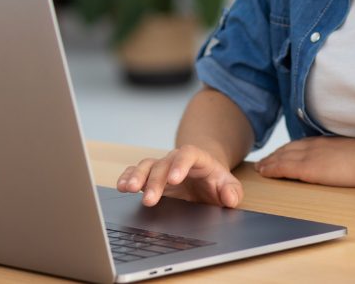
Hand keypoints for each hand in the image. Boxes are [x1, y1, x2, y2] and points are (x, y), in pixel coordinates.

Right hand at [117, 144, 243, 207]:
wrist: (204, 177)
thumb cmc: (215, 181)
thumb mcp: (229, 185)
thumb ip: (232, 191)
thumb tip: (230, 198)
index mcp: (197, 158)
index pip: (188, 155)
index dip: (180, 165)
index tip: (174, 179)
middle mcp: (175, 160)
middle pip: (163, 164)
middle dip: (155, 182)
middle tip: (150, 200)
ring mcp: (161, 168)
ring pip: (146, 166)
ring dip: (137, 177)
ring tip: (129, 189)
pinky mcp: (150, 178)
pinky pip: (136, 173)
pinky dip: (127, 177)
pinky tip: (121, 187)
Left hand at [255, 136, 354, 186]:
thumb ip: (345, 154)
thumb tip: (347, 159)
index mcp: (327, 142)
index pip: (302, 144)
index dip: (288, 149)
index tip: (280, 153)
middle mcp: (315, 146)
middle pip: (288, 149)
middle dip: (275, 155)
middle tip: (264, 161)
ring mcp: (310, 156)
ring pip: (282, 157)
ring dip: (269, 162)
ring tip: (260, 167)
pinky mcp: (308, 168)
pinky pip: (284, 167)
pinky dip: (272, 169)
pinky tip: (264, 172)